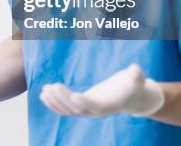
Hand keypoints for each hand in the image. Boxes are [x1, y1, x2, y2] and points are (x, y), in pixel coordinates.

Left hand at [40, 64, 163, 116]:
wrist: (129, 96)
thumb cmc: (133, 85)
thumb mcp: (137, 79)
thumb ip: (136, 75)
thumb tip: (135, 69)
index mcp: (109, 105)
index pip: (95, 107)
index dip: (85, 102)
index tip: (73, 95)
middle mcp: (96, 111)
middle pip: (78, 109)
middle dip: (63, 99)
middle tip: (52, 86)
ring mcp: (87, 111)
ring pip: (68, 111)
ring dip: (55, 101)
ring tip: (44, 89)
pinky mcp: (81, 107)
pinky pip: (64, 110)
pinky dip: (53, 104)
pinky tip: (43, 94)